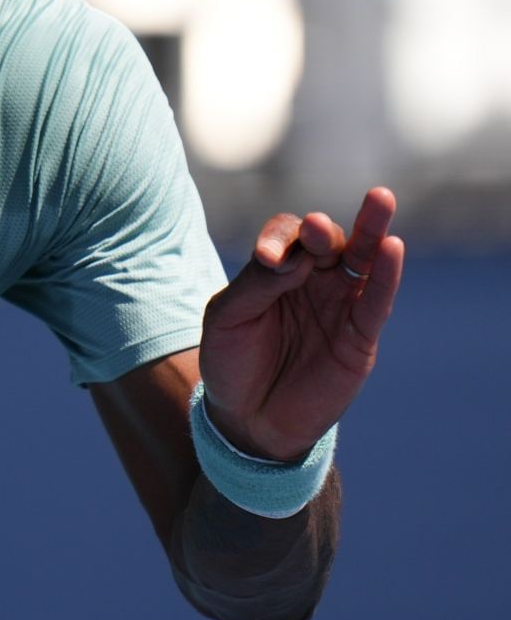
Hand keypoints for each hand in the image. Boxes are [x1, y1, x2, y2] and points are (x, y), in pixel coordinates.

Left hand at [197, 187, 404, 460]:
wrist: (247, 420)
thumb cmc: (231, 362)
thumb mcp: (227, 319)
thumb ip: (256, 285)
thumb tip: (294, 258)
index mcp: (276, 270)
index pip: (286, 236)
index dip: (280, 239)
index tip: (267, 260)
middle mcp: (312, 281)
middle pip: (328, 241)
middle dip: (322, 232)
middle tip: (316, 229)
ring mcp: (339, 306)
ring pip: (361, 261)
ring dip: (370, 231)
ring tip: (380, 200)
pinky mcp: (359, 337)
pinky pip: (376, 301)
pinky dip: (386, 275)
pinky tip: (392, 247)